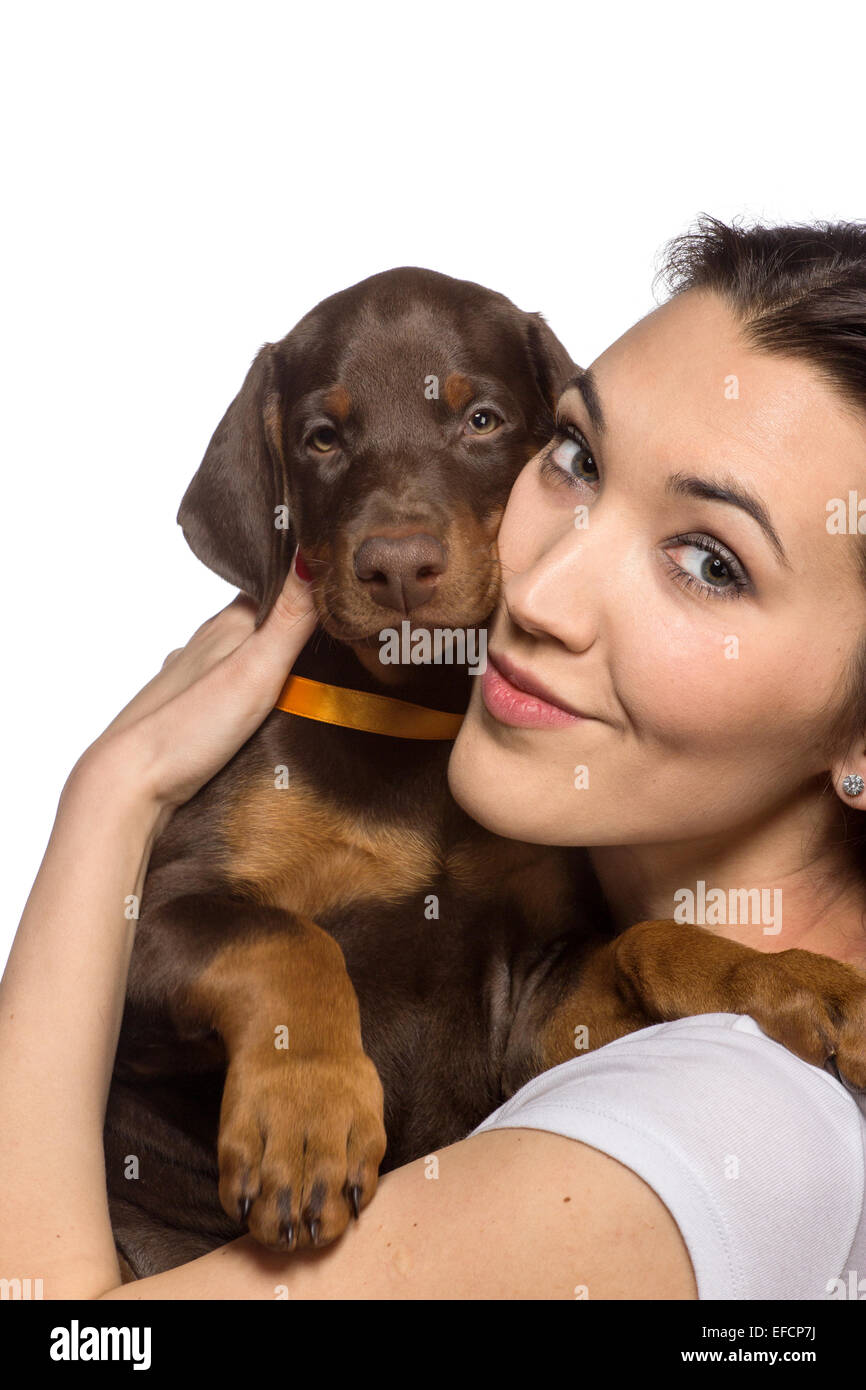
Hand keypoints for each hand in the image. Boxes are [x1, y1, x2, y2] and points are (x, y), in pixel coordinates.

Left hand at [72, 556, 315, 823]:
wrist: (130, 783)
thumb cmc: (188, 726)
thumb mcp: (256, 668)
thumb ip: (290, 617)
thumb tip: (312, 551)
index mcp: (227, 624)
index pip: (276, 586)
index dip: (309, 583)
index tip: (343, 586)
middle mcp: (207, 644)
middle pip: (261, 622)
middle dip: (296, 624)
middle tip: (341, 634)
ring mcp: (195, 678)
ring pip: (242, 656)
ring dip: (272, 659)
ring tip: (312, 672)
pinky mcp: (191, 713)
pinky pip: (229, 689)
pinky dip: (251, 690)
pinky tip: (263, 705)